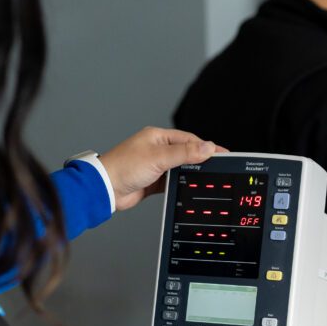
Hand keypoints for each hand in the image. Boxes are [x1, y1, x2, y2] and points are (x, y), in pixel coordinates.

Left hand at [99, 127, 226, 210]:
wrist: (106, 188)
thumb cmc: (123, 167)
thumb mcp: (158, 158)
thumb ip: (184, 153)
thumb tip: (206, 147)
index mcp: (158, 137)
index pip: (189, 139)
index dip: (206, 146)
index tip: (220, 153)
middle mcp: (157, 149)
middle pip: (186, 153)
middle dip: (201, 159)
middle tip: (218, 166)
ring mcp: (156, 165)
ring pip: (180, 167)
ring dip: (191, 172)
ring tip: (207, 177)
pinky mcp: (154, 180)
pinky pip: (173, 180)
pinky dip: (182, 182)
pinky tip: (189, 186)